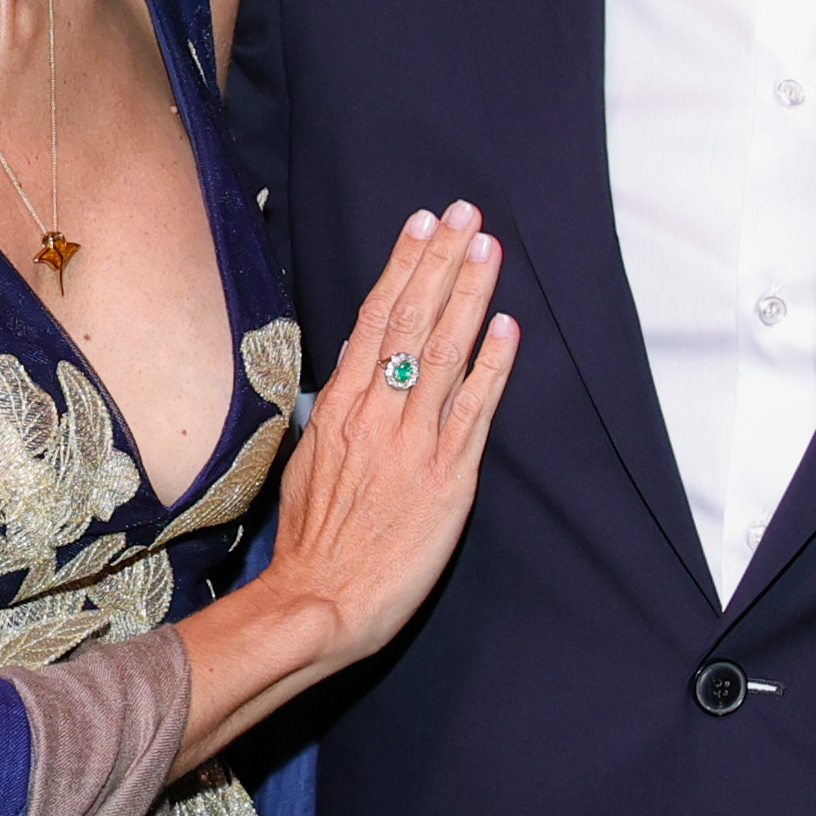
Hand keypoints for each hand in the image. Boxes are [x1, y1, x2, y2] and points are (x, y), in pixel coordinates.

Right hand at [247, 206, 517, 682]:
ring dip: (469, 295)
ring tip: (489, 248)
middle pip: (409, 320)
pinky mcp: (445, 478)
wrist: (317, 602)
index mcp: (339, 408)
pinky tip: (507, 327)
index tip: (422, 225)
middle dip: (440, 262)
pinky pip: (473, 410)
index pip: (372, 320)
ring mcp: (412, 443)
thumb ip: (335, 418)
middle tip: (465, 213)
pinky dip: (492, 366)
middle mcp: (375, 414)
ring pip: (443, 352)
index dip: (402, 268)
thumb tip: (350, 380)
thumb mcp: (308, 465)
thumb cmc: (311, 543)